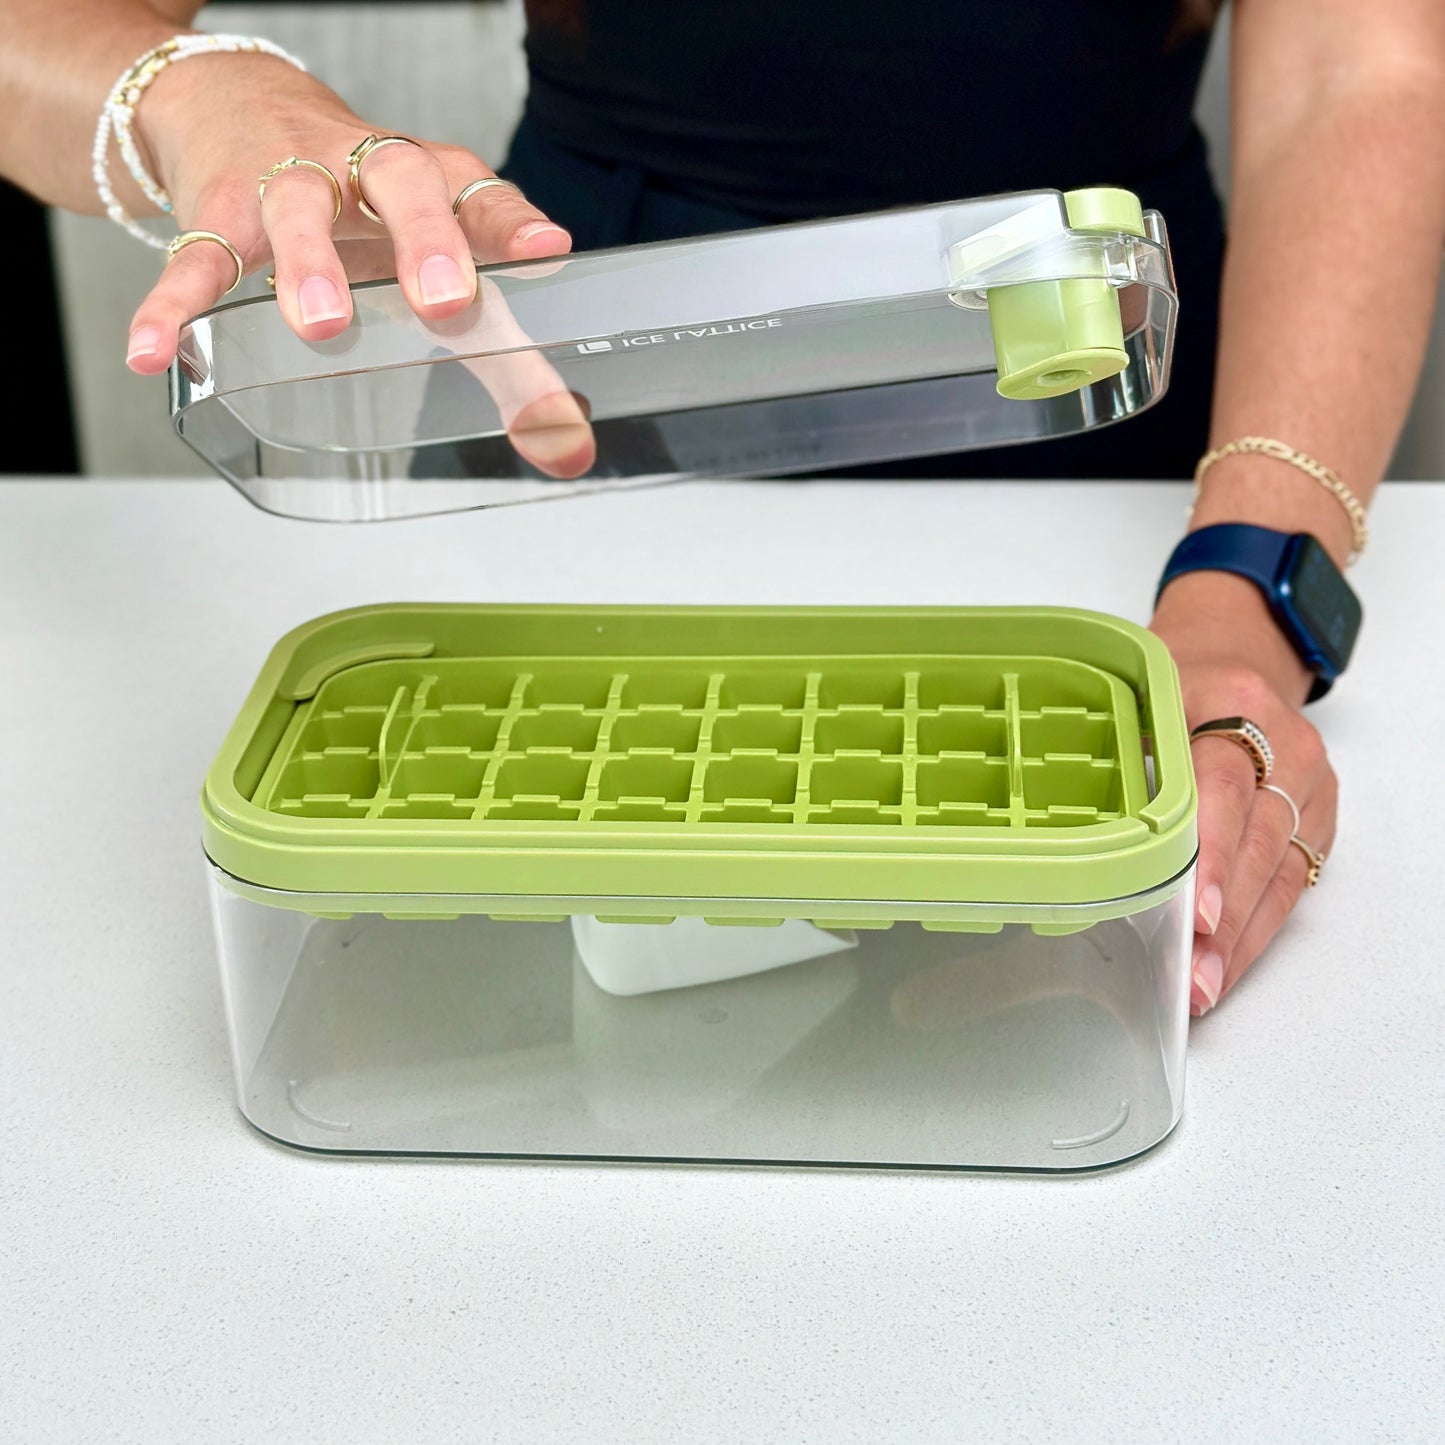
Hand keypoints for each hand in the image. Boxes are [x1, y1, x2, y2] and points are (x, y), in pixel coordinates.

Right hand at [115, 48, 592, 474]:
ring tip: (322, 325)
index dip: (515, 225)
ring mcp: (289, 186)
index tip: (550, 253)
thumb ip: (506, 353)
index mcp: (434, 184)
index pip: (483, 198)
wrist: (239, 106)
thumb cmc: (362, 204)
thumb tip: (569, 445)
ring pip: (297, 210)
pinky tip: (157, 353)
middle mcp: (366, 173)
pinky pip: (193, 261)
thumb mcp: (440, 263)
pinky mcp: (216, 214)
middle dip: (426, 239)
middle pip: (403, 183)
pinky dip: (172, 306)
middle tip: (443, 303)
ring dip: (309, 264)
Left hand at [1150, 572, 1338, 1016]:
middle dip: (1222, 917)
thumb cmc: (1179, 678)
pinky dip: (1255, 931)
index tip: (1195, 910)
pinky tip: (1223, 967)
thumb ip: (1109, 746)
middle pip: (1257, 842)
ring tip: (1202, 988)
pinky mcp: (1319, 820)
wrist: (1245, 652)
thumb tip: (1054, 828)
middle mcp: (1285, 748)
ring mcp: (1310, 787)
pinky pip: (1292, 883)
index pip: (1224, 786)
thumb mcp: (1137, 692)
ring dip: (1238, 939)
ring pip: (1279, 873)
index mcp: (1232, 705)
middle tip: (1190, 974)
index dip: (1210, 853)